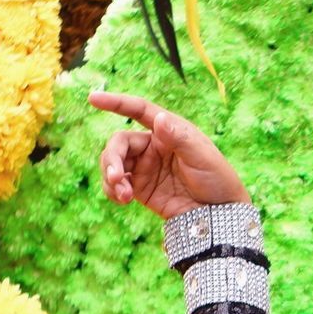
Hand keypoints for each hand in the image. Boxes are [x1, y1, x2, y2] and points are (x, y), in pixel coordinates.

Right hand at [89, 91, 250, 219]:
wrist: (219, 215)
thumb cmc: (217, 178)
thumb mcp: (202, 156)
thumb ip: (179, 138)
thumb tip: (159, 119)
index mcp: (168, 130)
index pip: (138, 110)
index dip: (116, 103)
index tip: (93, 99)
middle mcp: (153, 146)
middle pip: (119, 142)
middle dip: (112, 159)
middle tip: (117, 178)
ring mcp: (144, 167)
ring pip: (113, 164)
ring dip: (111, 177)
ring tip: (123, 196)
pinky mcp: (140, 189)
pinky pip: (116, 185)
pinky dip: (112, 191)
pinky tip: (122, 200)